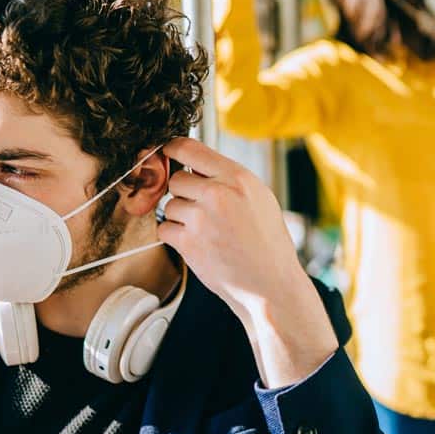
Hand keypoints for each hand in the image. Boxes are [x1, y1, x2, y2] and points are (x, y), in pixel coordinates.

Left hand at [159, 137, 336, 386]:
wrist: (270, 285)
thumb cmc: (267, 244)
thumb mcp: (259, 198)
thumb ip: (228, 179)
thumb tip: (194, 165)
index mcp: (238, 178)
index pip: (190, 148)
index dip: (172, 149)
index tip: (167, 153)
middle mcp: (218, 194)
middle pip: (176, 179)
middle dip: (183, 194)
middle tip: (201, 210)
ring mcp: (201, 219)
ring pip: (168, 205)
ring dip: (180, 217)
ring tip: (205, 232)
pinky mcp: (188, 243)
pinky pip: (164, 228)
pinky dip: (175, 236)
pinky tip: (197, 244)